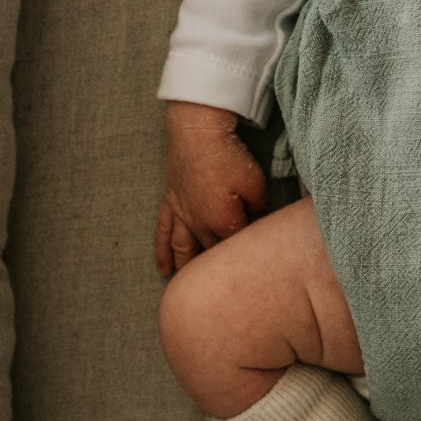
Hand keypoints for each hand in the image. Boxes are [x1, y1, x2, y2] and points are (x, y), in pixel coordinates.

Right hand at [155, 101, 267, 275]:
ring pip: (183, 251)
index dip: (247, 258)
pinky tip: (163, 269)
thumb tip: (257, 226)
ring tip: (188, 291)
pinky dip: (162, 252)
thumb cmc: (229, 155)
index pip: (236, 250)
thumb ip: (258, 210)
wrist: (197, 129)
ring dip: (187, 272)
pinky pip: (163, 233)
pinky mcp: (170, 202)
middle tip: (227, 290)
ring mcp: (181, 214)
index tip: (257, 268)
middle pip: (210, 255)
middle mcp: (197, 224)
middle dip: (218, 272)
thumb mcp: (255, 184)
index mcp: (221, 222)